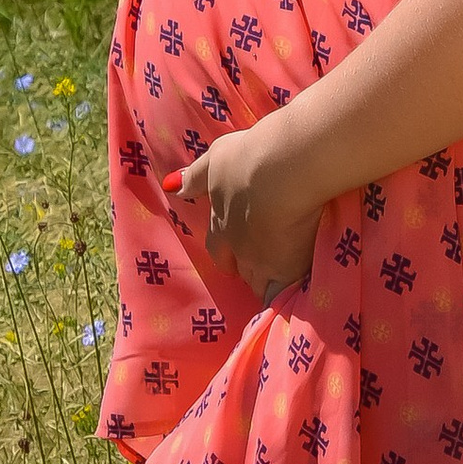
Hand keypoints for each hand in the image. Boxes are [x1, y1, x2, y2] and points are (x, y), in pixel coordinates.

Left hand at [167, 123, 322, 300]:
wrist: (283, 170)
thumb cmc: (249, 157)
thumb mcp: (217, 158)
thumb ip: (196, 176)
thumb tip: (171, 186)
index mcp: (221, 217)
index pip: (218, 244)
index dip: (224, 250)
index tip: (231, 255)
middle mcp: (236, 245)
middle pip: (235, 267)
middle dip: (241, 270)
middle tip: (255, 272)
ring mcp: (260, 261)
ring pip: (258, 284)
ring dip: (264, 284)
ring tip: (279, 289)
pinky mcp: (286, 271)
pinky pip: (282, 296)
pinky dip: (284, 301)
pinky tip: (291, 306)